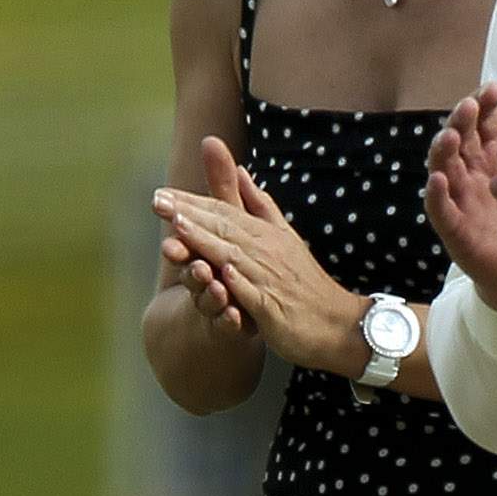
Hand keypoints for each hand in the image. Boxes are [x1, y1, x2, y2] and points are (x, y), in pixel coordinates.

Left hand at [155, 139, 362, 373]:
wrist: (339, 324)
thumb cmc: (306, 285)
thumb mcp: (285, 237)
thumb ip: (260, 205)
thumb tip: (241, 171)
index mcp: (265, 235)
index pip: (224, 213)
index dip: (192, 202)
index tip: (161, 192)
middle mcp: (265, 253)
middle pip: (223, 229)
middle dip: (189, 214)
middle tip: (157, 201)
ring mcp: (269, 281)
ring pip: (233, 257)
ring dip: (205, 242)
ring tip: (178, 227)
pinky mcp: (273, 309)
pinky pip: (253, 294)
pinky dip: (237, 282)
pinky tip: (220, 272)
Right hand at [425, 80, 496, 314]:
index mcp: (496, 153)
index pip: (483, 120)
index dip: (483, 103)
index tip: (493, 89)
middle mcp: (474, 172)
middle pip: (459, 138)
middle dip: (461, 120)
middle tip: (471, 105)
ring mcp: (461, 200)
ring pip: (444, 169)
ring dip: (442, 150)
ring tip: (450, 135)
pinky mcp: (457, 231)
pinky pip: (441, 212)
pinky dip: (436, 196)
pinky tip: (439, 180)